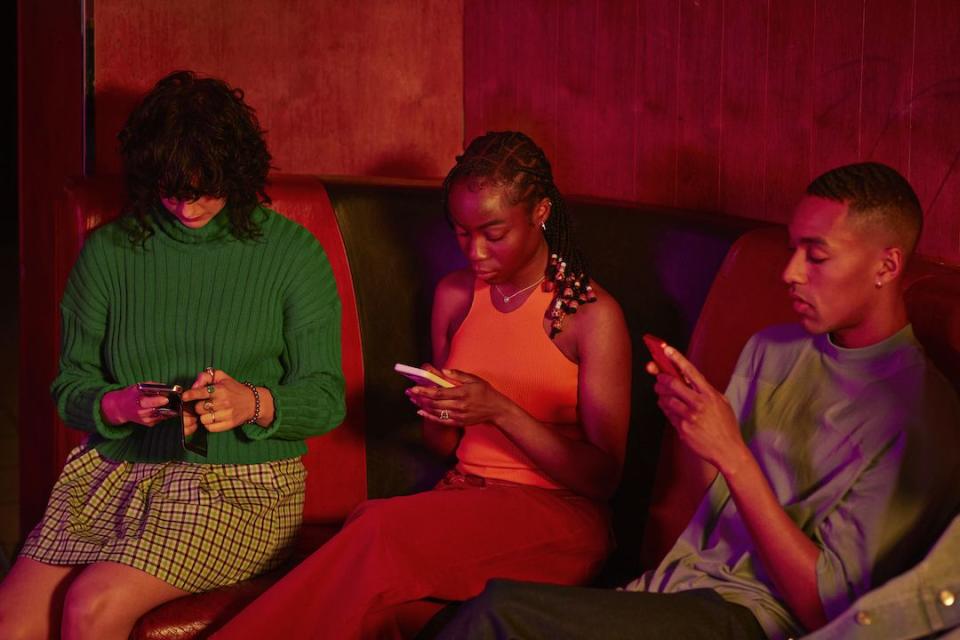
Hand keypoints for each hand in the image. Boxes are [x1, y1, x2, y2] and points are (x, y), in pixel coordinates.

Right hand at [101, 383, 174, 426]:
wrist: (121, 408)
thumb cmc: (131, 395)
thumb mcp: (138, 387)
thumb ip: (151, 386)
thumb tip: (165, 387)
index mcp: (137, 402)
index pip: (148, 403)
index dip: (158, 401)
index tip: (166, 398)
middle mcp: (141, 413)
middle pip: (157, 409)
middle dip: (166, 405)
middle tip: (172, 400)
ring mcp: (145, 420)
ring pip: (161, 415)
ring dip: (167, 409)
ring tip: (170, 403)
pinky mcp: (149, 424)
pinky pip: (161, 418)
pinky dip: (164, 413)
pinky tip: (163, 408)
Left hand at [181, 368, 256, 431]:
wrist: (252, 402)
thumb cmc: (234, 388)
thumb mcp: (222, 377)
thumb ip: (206, 376)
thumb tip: (194, 385)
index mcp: (221, 389)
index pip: (202, 392)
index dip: (191, 394)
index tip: (184, 397)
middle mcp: (224, 402)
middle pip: (199, 408)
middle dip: (198, 406)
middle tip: (204, 404)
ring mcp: (227, 414)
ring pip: (203, 419)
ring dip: (203, 416)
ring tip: (210, 411)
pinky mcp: (229, 424)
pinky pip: (210, 428)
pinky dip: (209, 424)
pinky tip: (214, 418)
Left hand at [406, 365, 510, 426]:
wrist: (496, 410)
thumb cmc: (486, 392)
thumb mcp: (474, 379)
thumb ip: (458, 375)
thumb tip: (443, 370)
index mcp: (462, 393)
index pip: (439, 392)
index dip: (425, 390)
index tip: (415, 388)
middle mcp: (459, 406)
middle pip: (435, 403)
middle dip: (420, 398)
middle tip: (410, 393)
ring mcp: (458, 416)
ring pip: (436, 412)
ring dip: (422, 406)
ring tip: (413, 400)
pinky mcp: (459, 422)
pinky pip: (441, 421)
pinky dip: (430, 417)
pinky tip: (421, 412)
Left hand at [649, 345, 749, 473]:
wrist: (728, 450)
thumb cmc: (726, 425)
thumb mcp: (722, 403)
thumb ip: (706, 390)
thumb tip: (689, 378)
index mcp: (710, 394)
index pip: (690, 371)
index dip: (676, 358)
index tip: (666, 349)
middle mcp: (699, 404)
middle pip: (672, 384)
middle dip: (661, 378)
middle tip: (658, 378)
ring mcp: (689, 417)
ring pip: (666, 399)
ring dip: (660, 395)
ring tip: (662, 394)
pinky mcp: (682, 429)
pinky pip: (668, 414)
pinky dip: (665, 408)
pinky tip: (668, 408)